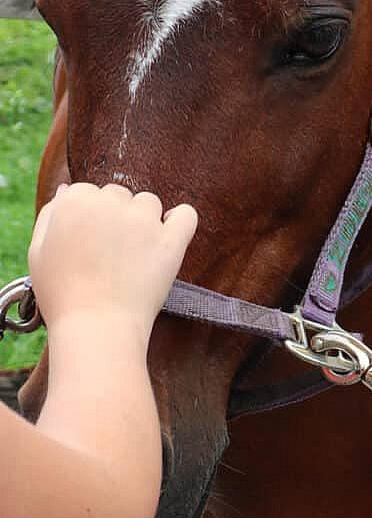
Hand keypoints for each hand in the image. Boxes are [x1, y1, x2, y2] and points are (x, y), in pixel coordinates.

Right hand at [29, 183, 197, 339]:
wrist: (95, 326)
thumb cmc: (63, 295)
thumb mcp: (38, 252)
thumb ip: (51, 215)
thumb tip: (67, 190)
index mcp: (75, 201)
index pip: (89, 192)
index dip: (88, 217)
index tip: (89, 241)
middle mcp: (110, 202)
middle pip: (119, 195)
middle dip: (114, 217)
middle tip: (108, 253)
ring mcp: (144, 219)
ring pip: (149, 202)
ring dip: (144, 220)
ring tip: (132, 254)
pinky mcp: (171, 237)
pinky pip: (186, 214)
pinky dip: (180, 220)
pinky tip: (169, 234)